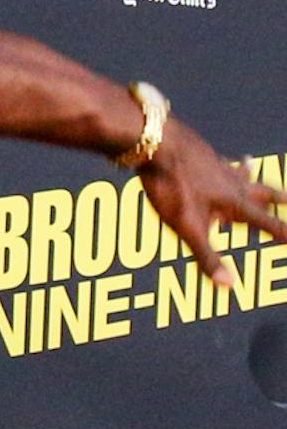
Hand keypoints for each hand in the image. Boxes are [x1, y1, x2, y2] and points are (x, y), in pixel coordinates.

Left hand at [141, 120, 286, 288]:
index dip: (282, 233)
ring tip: (251, 165)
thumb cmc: (171, 186)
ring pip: (238, 171)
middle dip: (276, 199)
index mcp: (234, 202)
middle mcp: (231, 182)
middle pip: (261, 191)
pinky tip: (210, 157)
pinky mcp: (197, 154)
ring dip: (249, 174)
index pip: (265, 222)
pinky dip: (219, 162)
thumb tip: (228, 285)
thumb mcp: (187, 228)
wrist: (154, 142)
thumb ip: (207, 256)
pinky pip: (214, 160)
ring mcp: (214, 165)